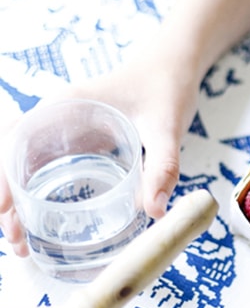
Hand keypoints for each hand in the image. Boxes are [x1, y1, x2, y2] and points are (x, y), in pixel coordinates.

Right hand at [0, 43, 199, 257]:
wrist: (175, 65)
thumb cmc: (167, 86)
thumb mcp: (167, 125)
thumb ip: (163, 165)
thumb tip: (154, 210)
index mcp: (66, 106)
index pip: (16, 140)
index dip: (4, 176)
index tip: (4, 210)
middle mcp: (56, 117)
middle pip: (14, 160)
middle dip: (8, 200)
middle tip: (16, 241)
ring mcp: (64, 130)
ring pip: (25, 168)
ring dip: (18, 202)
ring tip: (22, 243)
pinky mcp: (77, 141)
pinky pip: (46, 169)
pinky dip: (37, 196)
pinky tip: (42, 225)